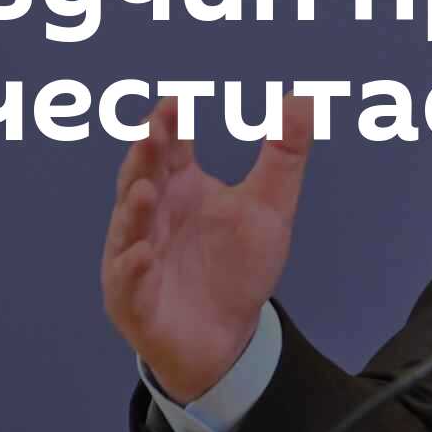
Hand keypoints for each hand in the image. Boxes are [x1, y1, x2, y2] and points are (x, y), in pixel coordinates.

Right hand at [101, 95, 315, 402]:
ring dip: (133, 210)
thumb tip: (303, 98)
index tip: (175, 101)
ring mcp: (137, 256)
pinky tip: (142, 255)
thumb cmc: (239, 263)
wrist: (230, 333)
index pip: (169, 148)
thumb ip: (284, 154)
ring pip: (128, 228)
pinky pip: (129, 282)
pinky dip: (132, 268)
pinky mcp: (135, 300)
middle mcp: (151, 215)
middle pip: (141, 179)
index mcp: (179, 186)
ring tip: (144, 190)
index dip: (168, 125)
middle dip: (143, 158)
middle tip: (150, 132)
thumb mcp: (271, 205)